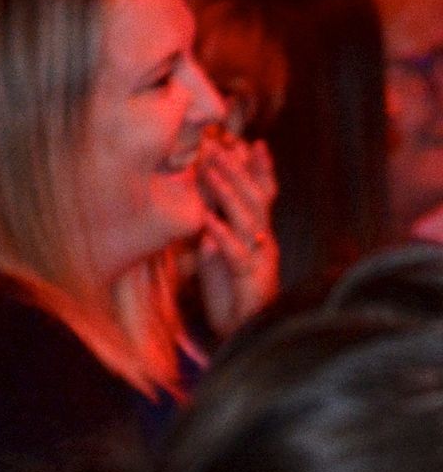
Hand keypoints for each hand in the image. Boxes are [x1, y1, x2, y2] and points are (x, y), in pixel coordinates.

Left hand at [195, 131, 278, 335]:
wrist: (243, 329)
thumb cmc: (231, 289)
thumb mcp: (222, 252)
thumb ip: (219, 229)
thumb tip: (208, 207)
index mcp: (257, 232)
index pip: (263, 194)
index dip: (259, 169)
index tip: (249, 142)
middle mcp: (263, 240)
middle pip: (254, 198)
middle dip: (236, 171)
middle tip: (217, 146)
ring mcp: (259, 257)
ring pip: (248, 219)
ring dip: (228, 194)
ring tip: (211, 172)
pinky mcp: (250, 278)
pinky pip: (237, 253)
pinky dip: (222, 235)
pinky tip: (207, 221)